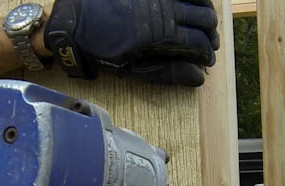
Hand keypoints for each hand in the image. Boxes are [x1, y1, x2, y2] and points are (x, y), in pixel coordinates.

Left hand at [44, 0, 218, 85]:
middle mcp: (164, 9)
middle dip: (211, 34)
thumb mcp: (132, 70)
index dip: (207, 54)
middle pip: (204, 19)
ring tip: (204, 22)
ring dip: (205, 11)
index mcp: (161, 35)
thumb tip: (199, 78)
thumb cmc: (101, 50)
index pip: (199, 43)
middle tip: (209, 44)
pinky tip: (188, 3)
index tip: (207, 61)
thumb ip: (168, 73)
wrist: (73, 21)